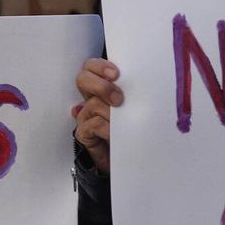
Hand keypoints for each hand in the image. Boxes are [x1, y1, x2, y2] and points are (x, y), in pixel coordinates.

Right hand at [71, 57, 124, 173]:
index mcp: (101, 87)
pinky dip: (106, 128)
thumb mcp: (133, 106)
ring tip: (123, 121)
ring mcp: (85, 115)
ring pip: (92, 103)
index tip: (116, 74)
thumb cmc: (130, 128)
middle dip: (101, 86)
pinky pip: (93, 124)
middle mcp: (90, 98)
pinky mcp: (84, 133)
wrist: (126, 157)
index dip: (100, 66)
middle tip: (118, 99)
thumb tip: (142, 82)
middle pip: (82, 79)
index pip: (91, 67)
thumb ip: (132, 92)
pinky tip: (115, 133)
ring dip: (110, 112)